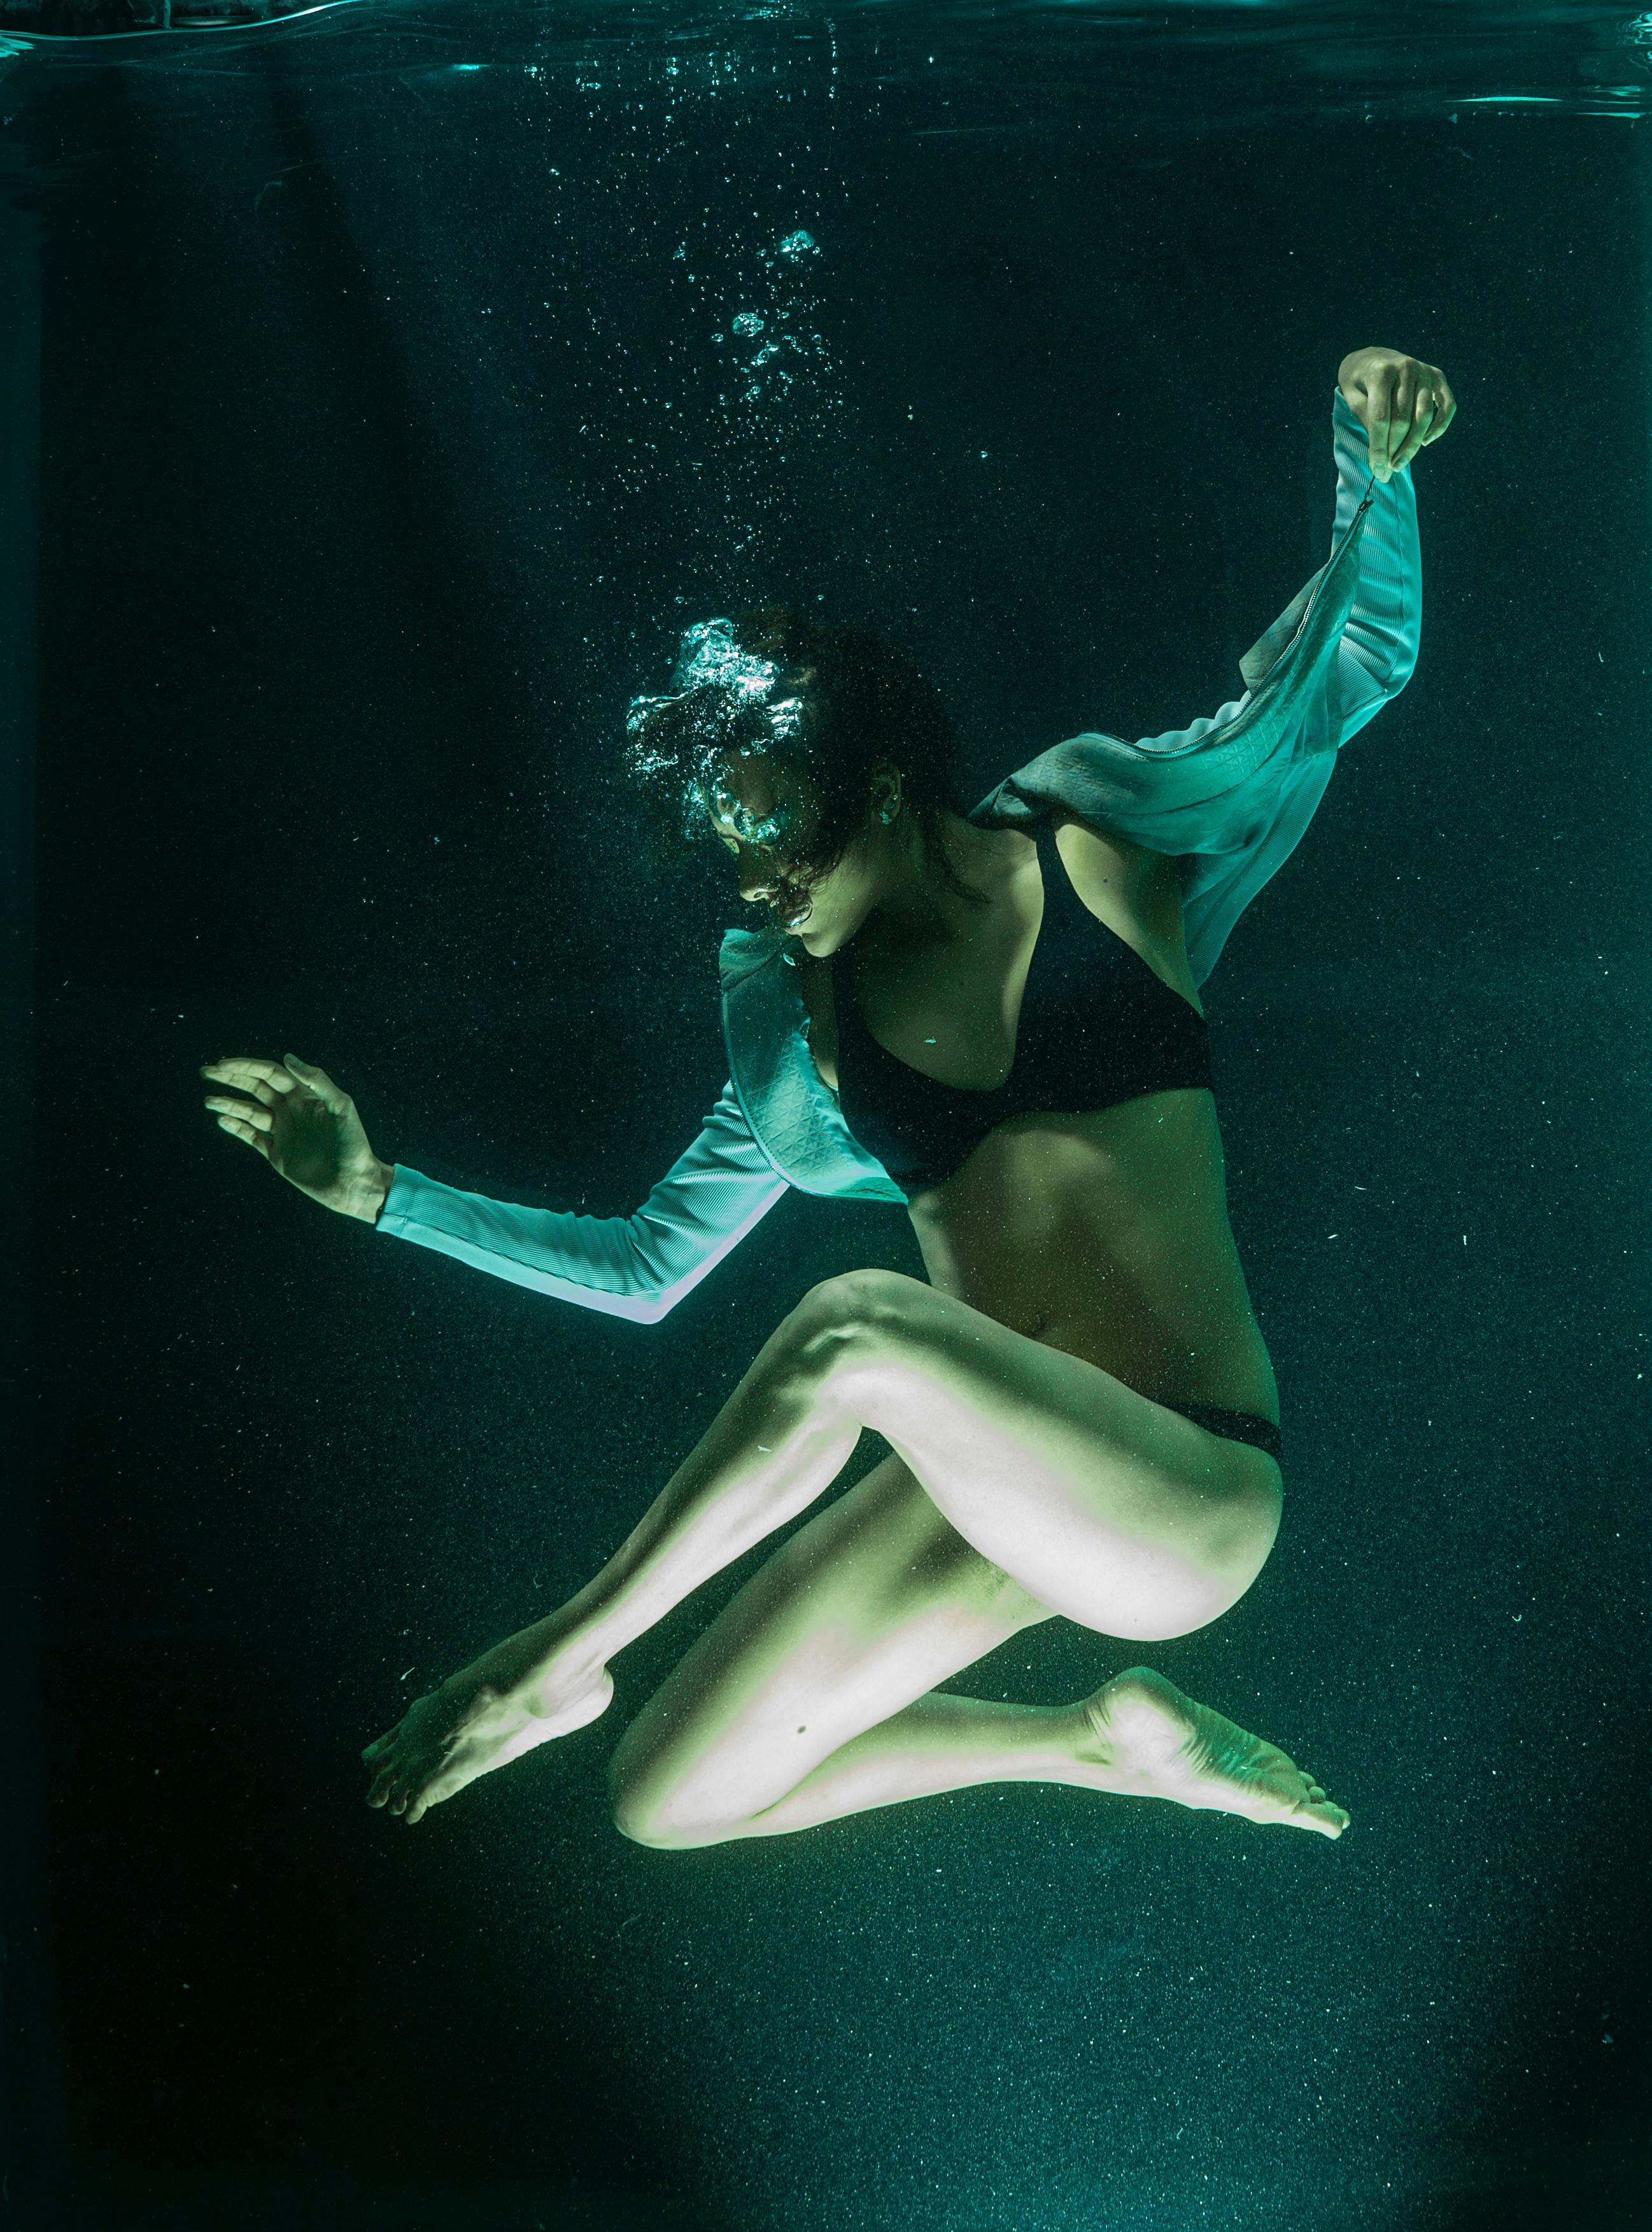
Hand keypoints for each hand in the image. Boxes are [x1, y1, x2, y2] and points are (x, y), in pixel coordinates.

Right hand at [201, 1053, 391, 1222]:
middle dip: (231, 1078)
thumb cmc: (353, 1144)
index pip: (270, 1074)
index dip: (247, 1067)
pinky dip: (236, 1128)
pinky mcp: (277, 1154)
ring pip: (249, 1111)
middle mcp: (291, 1110)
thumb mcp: (341, 1107)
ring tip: (208, 1101)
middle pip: (255, 1088)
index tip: (223, 1064)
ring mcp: (283, 1132)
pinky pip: (251, 1136)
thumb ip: (317, 1081)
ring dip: (228, 1104)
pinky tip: (222, 1120)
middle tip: (205, 1071)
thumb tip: (287, 1057)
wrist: (354, 1184)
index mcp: (305, 1096)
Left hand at [1337, 346, 1455, 482]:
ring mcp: (1424, 371)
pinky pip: (1447, 406)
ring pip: (1423, 416)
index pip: (1381, 418)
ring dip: (1413, 445)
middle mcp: (1406, 367)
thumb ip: (1366, 420)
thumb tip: (1381, 455)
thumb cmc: (1359, 382)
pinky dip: (1440, 426)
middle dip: (1394, 450)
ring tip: (1400, 464)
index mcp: (1381, 371)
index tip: (1377, 471)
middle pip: (1403, 420)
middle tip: (1387, 472)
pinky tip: (1425, 442)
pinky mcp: (1437, 376)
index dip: (1378, 448)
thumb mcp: (1352, 398)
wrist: (1372, 357)